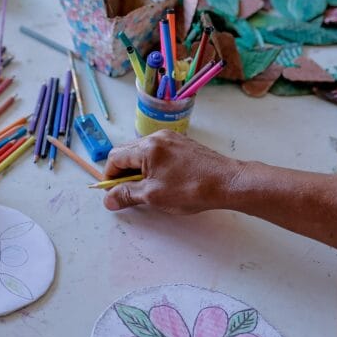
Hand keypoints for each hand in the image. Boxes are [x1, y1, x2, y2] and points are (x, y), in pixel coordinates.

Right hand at [102, 130, 244, 214]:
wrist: (228, 183)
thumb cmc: (192, 189)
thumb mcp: (153, 196)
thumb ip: (127, 195)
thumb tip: (109, 199)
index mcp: (147, 147)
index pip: (115, 157)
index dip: (109, 177)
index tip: (113, 192)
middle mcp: (158, 137)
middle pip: (127, 152)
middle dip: (122, 173)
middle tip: (128, 192)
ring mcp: (172, 139)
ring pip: (143, 152)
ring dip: (138, 170)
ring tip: (146, 189)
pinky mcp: (183, 145)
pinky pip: (158, 152)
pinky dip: (153, 166)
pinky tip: (162, 181)